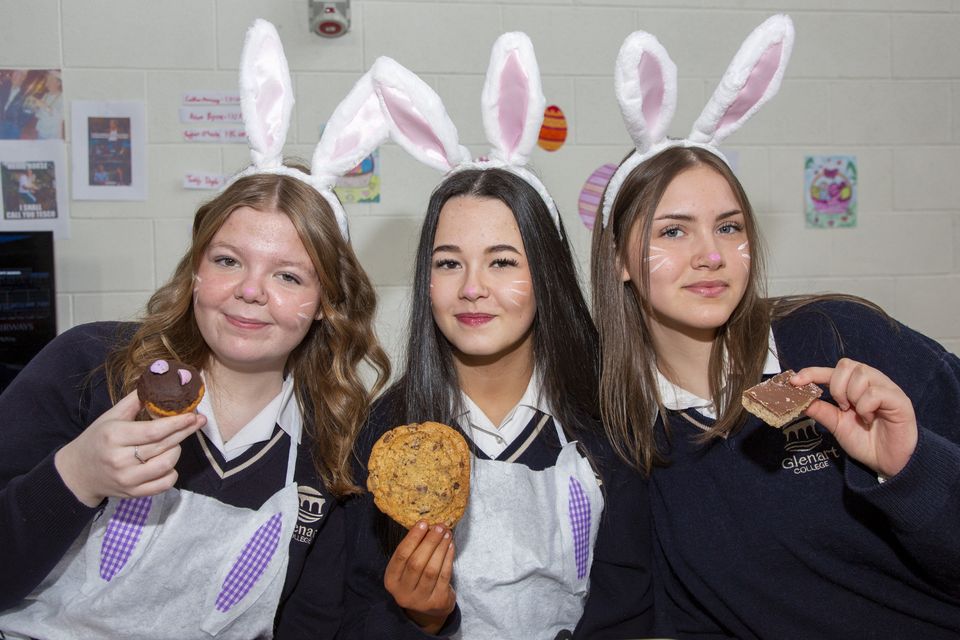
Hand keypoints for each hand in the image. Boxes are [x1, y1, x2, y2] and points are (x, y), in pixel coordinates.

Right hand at [54, 390, 205, 506]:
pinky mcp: (133, 493)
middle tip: (199, 421)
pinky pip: (164, 484)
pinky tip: (168, 461)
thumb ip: (135, 401)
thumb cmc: (97, 439)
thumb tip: (160, 382)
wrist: (78, 472)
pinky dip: (172, 472)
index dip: (176, 423)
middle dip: (185, 432)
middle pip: (163, 445)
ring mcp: (127, 479)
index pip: (153, 431)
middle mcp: (120, 459)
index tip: (193, 415)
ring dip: (177, 450)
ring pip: (167, 464)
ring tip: (175, 442)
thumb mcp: (110, 416)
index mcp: (114, 436)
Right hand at [384, 521, 455, 633]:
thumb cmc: (417, 579)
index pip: (400, 556)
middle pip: (416, 563)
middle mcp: (403, 593)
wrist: (430, 608)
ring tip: (447, 534)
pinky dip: (448, 558)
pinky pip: (444, 576)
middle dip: (429, 542)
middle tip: (439, 527)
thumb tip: (426, 525)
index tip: (423, 523)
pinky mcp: (437, 602)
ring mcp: (420, 600)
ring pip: (431, 570)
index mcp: (391, 580)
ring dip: (440, 548)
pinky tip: (450, 546)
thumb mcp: (407, 568)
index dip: (412, 538)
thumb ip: (412, 550)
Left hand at [792, 358, 917, 477]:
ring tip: (858, 414)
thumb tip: (797, 399)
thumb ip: (820, 409)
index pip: (832, 370)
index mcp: (856, 385)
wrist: (887, 462)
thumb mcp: (836, 424)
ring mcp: (887, 388)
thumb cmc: (865, 441)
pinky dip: (865, 407)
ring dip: (852, 397)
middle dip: (837, 387)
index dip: (812, 372)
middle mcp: (872, 382)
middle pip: (846, 365)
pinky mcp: (899, 399)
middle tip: (841, 407)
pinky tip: (869, 418)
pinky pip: (875, 393)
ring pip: (861, 374)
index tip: (795, 382)